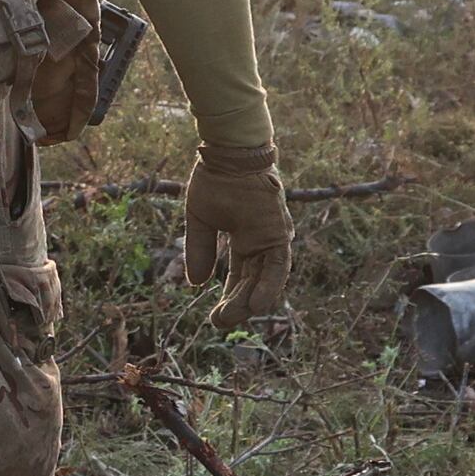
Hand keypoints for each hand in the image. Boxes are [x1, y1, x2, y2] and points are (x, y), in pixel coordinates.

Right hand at [180, 144, 293, 318]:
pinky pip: (278, 266)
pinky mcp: (279, 233)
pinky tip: (256, 305)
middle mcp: (262, 241)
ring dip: (251, 300)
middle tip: (219, 322)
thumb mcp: (200, 219)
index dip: (229, 298)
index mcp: (245, 239)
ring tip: (234, 317)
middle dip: (237, 305)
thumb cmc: (215, 179)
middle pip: (252, 282)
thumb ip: (199, 250)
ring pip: (265, 278)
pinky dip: (269, 286)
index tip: (214, 317)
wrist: (229, 153)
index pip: (239, 276)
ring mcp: (273, 237)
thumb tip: (195, 284)